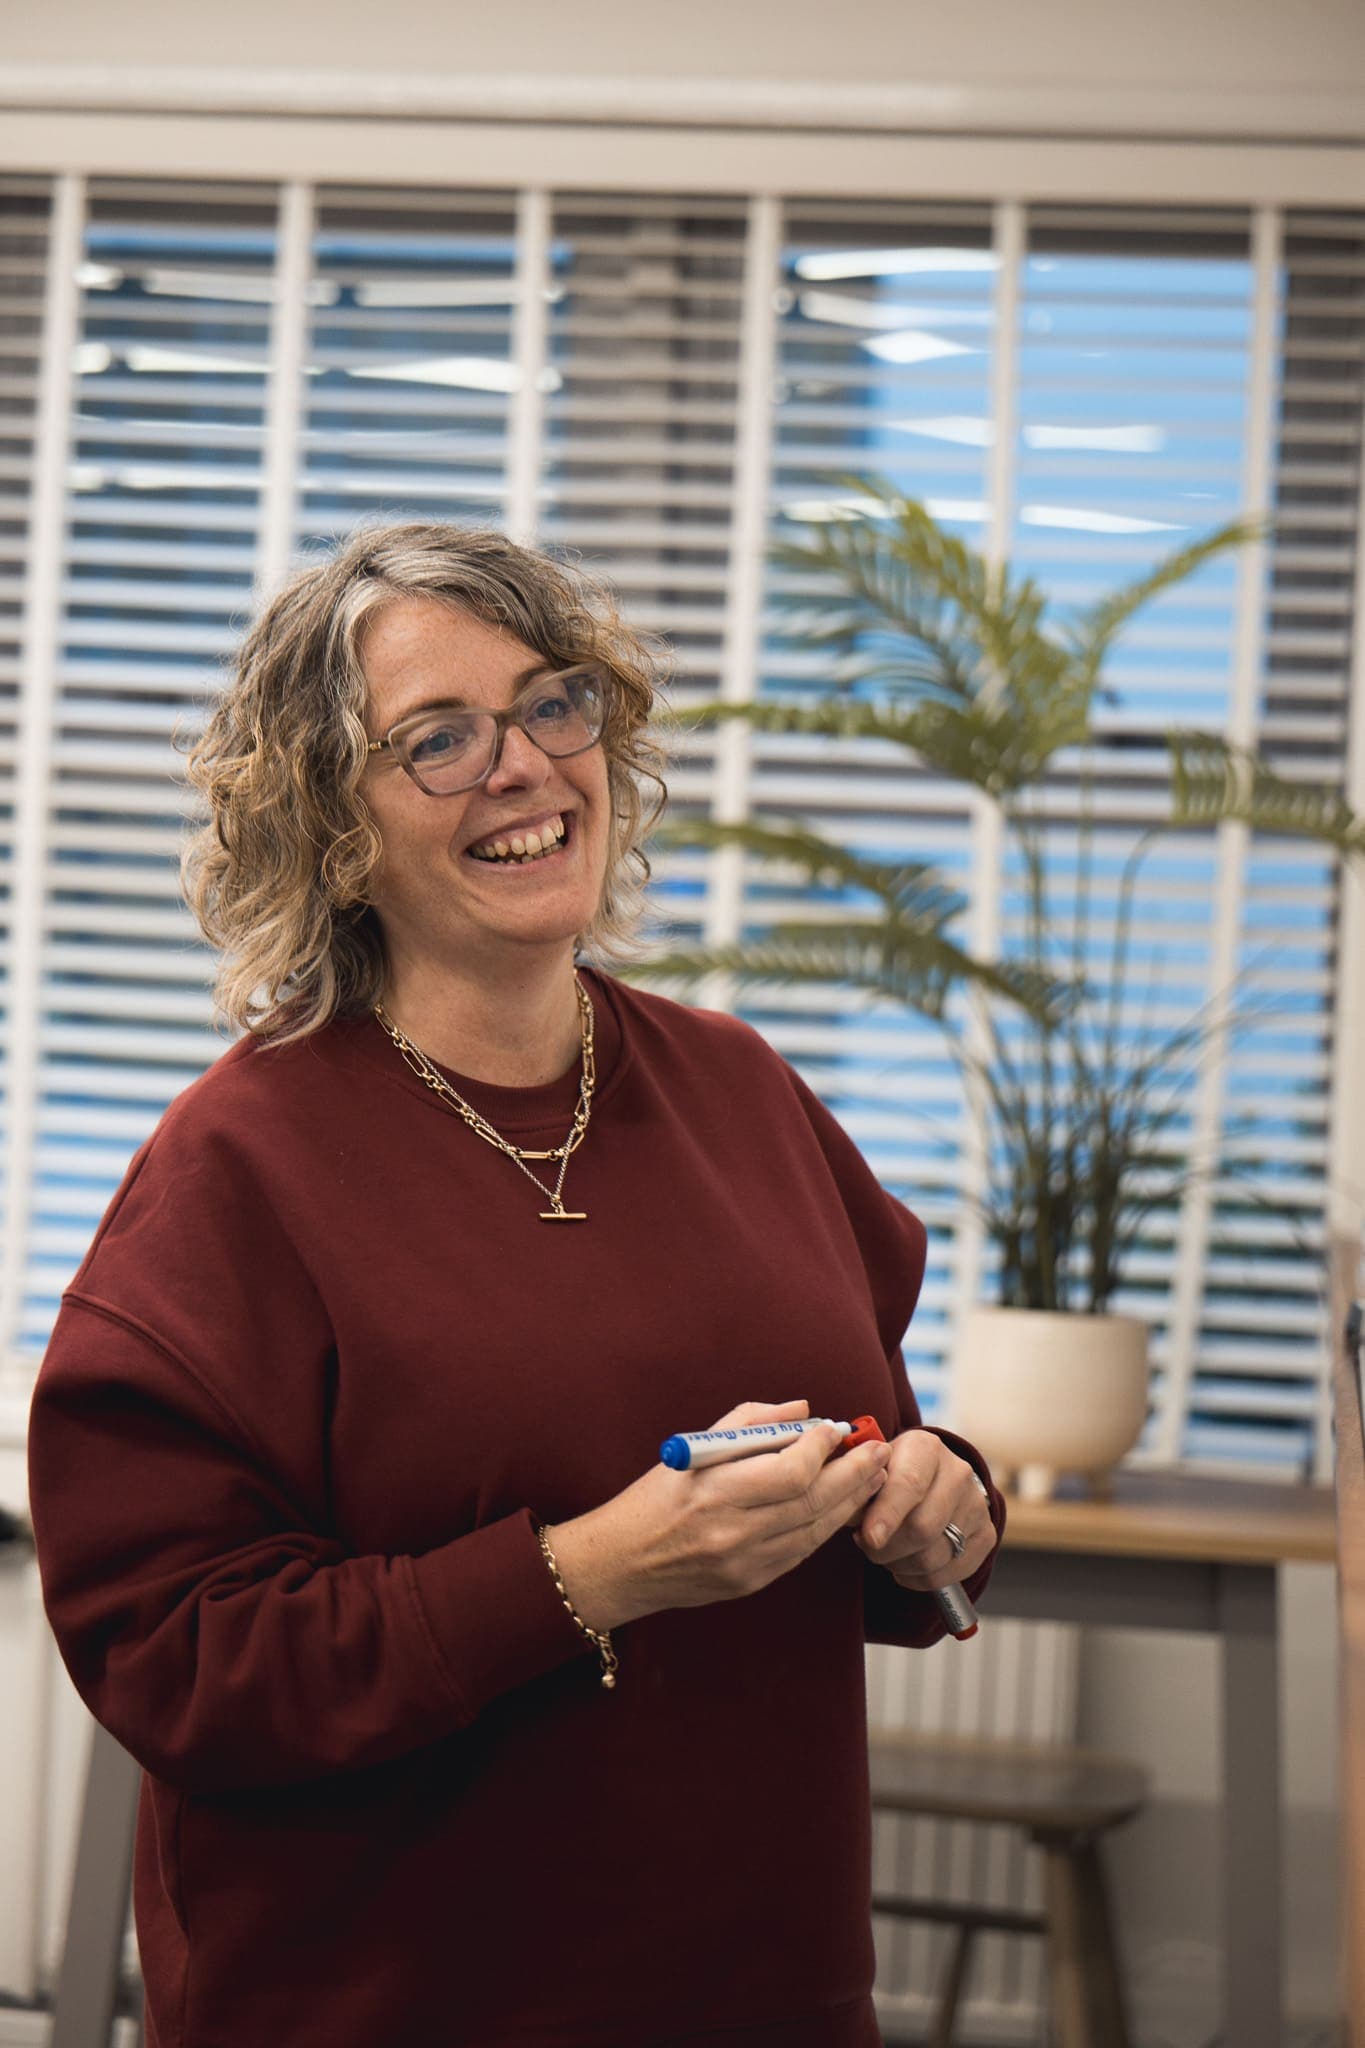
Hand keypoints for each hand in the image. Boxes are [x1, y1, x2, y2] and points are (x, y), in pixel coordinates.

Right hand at [545, 1398, 892, 1630]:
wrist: (622, 1563)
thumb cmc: (656, 1495)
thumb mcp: (694, 1447)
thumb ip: (751, 1423)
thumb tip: (803, 1411)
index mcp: (715, 1490)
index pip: (790, 1471)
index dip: (821, 1448)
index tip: (834, 1429)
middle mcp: (733, 1530)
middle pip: (813, 1501)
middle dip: (853, 1473)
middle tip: (878, 1449)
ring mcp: (744, 1562)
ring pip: (815, 1529)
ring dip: (850, 1500)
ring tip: (874, 1475)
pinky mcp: (750, 1583)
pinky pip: (801, 1551)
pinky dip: (826, 1526)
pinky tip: (843, 1506)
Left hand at [851, 1429, 994, 1591]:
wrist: (931, 1478)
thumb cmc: (890, 1475)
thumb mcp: (871, 1470)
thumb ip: (859, 1490)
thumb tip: (849, 1515)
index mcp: (925, 1447)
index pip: (909, 1484)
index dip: (887, 1514)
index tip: (869, 1538)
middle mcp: (958, 1472)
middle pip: (923, 1527)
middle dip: (887, 1548)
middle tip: (869, 1546)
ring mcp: (976, 1504)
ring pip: (934, 1556)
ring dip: (900, 1565)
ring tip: (886, 1553)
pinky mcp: (985, 1534)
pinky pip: (949, 1573)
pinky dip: (920, 1579)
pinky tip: (906, 1566)